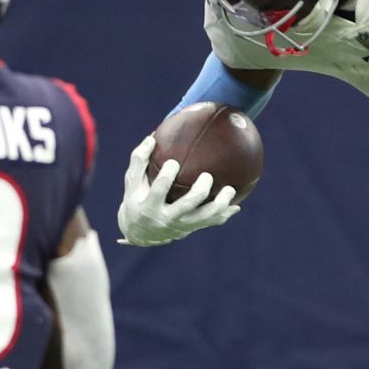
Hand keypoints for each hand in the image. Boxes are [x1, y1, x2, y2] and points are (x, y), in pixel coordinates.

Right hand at [117, 133, 239, 245]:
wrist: (140, 232)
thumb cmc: (136, 198)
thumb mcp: (132, 182)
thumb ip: (139, 160)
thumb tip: (152, 136)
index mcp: (149, 205)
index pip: (159, 190)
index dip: (167, 177)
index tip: (173, 162)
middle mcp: (166, 218)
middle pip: (186, 206)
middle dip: (199, 192)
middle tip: (207, 176)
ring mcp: (180, 226)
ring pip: (203, 217)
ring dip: (220, 205)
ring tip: (231, 189)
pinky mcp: (190, 229)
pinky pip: (210, 223)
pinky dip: (224, 215)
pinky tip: (236, 206)